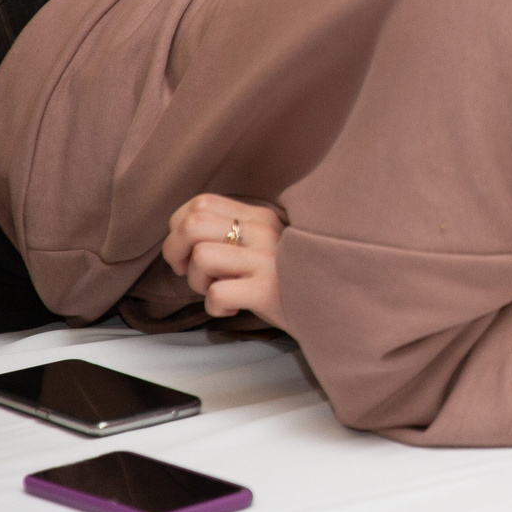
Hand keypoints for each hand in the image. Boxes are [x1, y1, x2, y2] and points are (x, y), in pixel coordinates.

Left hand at [161, 193, 286, 327]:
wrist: (336, 306)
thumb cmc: (291, 279)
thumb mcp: (269, 243)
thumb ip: (239, 232)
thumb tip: (185, 234)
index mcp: (261, 216)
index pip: (201, 203)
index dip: (179, 227)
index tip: (188, 251)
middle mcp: (264, 232)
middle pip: (192, 224)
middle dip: (175, 252)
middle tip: (189, 272)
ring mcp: (267, 260)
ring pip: (202, 257)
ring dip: (198, 282)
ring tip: (218, 291)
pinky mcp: (268, 290)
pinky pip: (218, 294)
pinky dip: (215, 307)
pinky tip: (233, 308)